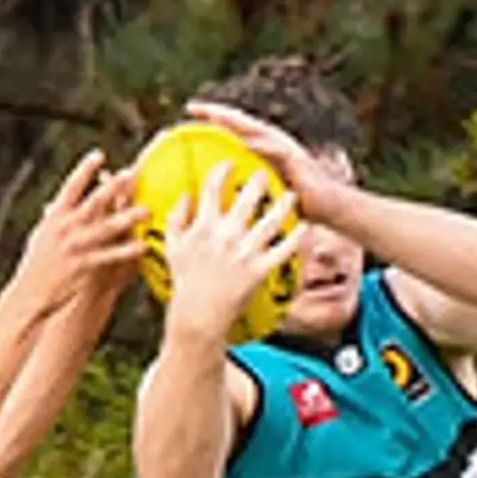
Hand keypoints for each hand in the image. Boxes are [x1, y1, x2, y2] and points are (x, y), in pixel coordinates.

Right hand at [18, 151, 143, 314]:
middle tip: (131, 173)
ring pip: (106, 228)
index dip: (85, 170)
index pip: (71, 187)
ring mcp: (76, 246)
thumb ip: (52, 220)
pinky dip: (127, 250)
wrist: (31, 293)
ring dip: (128, 218)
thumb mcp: (41, 236)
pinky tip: (143, 245)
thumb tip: (53, 205)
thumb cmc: (37, 264)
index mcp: (55, 217)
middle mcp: (66, 228)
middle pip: (93, 202)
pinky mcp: (84, 266)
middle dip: (113, 187)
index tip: (99, 154)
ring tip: (147, 210)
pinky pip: (110, 256)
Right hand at [160, 162, 300, 343]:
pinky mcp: (259, 270)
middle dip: (258, 180)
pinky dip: (295, 238)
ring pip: (270, 220)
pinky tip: (304, 228)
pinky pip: (282, 250)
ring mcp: (245, 252)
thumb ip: (176, 218)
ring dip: (283, 204)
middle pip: (247, 198)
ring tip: (291, 195)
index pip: (213, 188)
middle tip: (265, 173)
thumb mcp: (173, 247)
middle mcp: (227, 234)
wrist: (199, 315)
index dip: (222, 170)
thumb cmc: (185, 282)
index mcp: (205, 226)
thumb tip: (184, 196)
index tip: (230, 163)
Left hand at [187, 96, 349, 224]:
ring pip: (255, 130)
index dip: (212, 121)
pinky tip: (246, 142)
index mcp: (262, 149)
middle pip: (240, 123)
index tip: (189, 113)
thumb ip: (246, 187)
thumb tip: (221, 197)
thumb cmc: (296, 205)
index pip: (233, 131)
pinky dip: (261, 145)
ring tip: (215, 115)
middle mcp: (271, 142)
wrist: (327, 207)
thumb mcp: (265, 194)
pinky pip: (276, 150)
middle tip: (193, 106)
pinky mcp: (295, 160)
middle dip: (217, 113)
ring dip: (236, 121)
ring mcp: (284, 148)